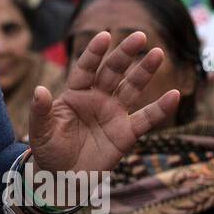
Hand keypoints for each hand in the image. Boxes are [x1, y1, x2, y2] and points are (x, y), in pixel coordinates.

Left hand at [28, 30, 180, 176]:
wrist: (63, 178)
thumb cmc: (49, 150)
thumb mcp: (40, 130)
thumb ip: (41, 110)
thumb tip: (39, 90)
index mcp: (75, 93)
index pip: (86, 67)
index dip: (95, 52)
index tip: (105, 36)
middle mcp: (97, 99)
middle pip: (113, 71)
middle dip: (125, 54)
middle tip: (140, 36)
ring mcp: (114, 114)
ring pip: (132, 88)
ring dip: (145, 71)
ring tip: (157, 53)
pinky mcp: (126, 133)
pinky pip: (146, 118)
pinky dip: (161, 108)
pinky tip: (175, 95)